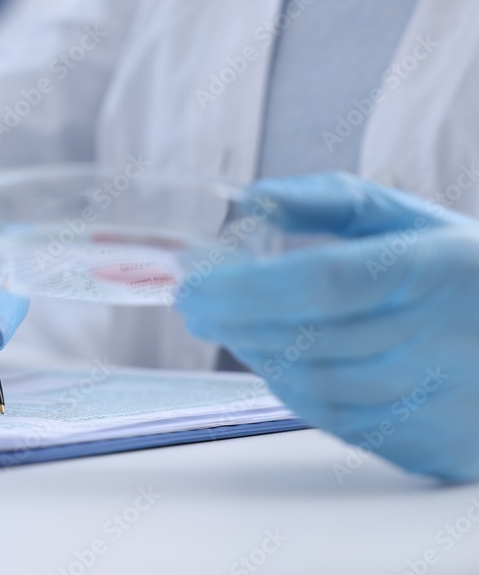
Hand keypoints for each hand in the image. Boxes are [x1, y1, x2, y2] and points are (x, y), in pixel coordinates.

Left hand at [177, 172, 478, 481]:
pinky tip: (274, 360)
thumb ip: (328, 202)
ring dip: (255, 354)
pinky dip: (291, 389)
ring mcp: (437, 400)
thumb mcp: (411, 219)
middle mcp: (439, 341)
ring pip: (313, 386)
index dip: (245, 288)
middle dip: (231, 320)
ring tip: (228, 325)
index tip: (193, 283)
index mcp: (434, 270)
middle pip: (305, 340)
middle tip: (194, 303)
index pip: (321, 284)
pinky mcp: (432, 444)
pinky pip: (336, 421)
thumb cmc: (468, 272)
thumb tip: (251, 199)